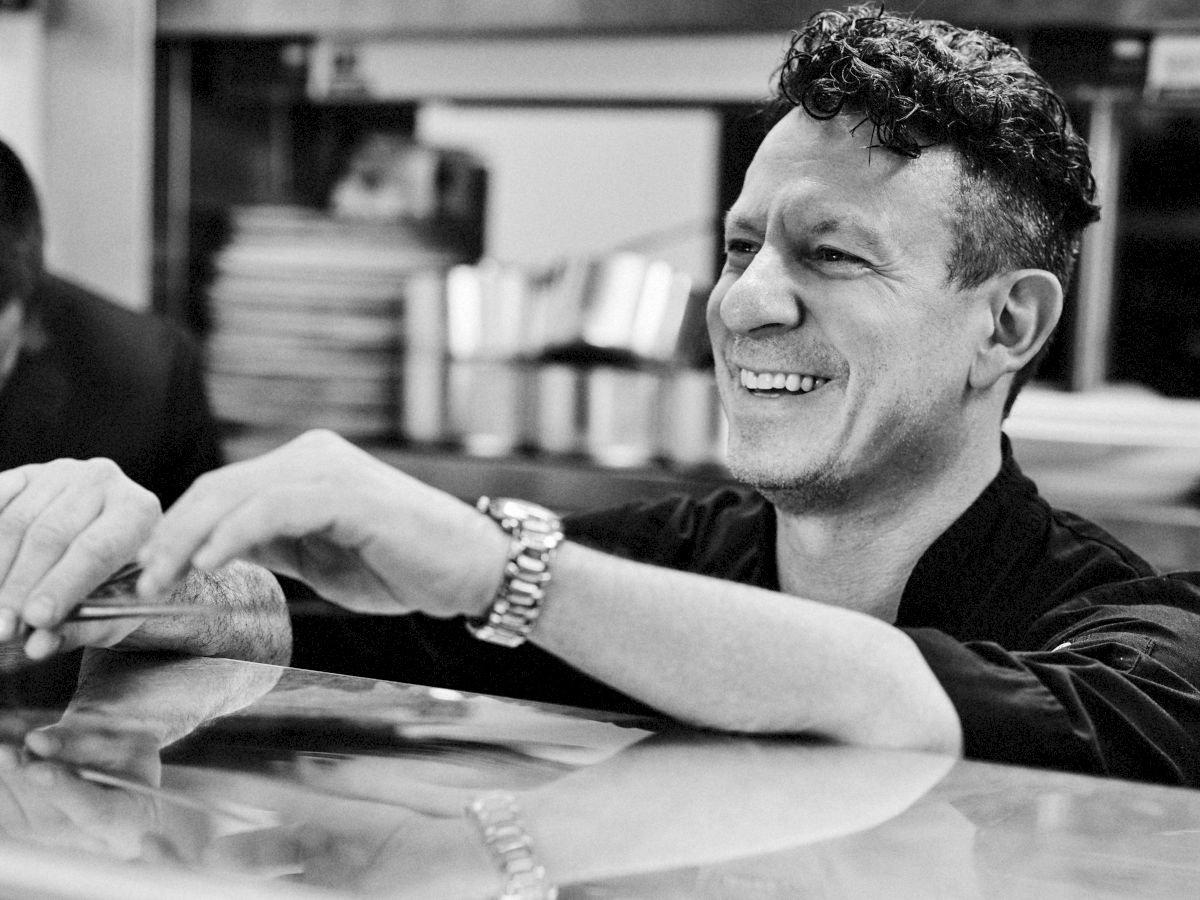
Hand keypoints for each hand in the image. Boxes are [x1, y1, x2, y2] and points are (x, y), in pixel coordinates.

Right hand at [0, 459, 160, 659]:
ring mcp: (62, 473)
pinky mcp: (27, 475)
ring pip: (17, 523)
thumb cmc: (119, 580)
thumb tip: (39, 646)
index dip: (64, 585)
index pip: (97, 549)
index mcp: (139, 511)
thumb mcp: (116, 608)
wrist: (114, 543)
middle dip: (22, 587)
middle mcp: (103, 481)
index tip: (36, 619)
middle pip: (51, 536)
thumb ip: (82, 627)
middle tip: (3, 628)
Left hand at [137, 430, 508, 617]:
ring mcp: (330, 470)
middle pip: (218, 486)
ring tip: (162, 580)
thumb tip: (209, 554)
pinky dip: (233, 534)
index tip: (147, 573)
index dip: (177, 529)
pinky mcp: (347, 493)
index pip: (223, 491)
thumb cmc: (401, 566)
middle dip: (170, 535)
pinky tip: (209, 563)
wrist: (471, 569)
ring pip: (236, 493)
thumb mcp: (320, 557)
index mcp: (305, 468)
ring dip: (189, 538)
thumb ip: (273, 545)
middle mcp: (313, 456)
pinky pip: (274, 507)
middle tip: (140, 582)